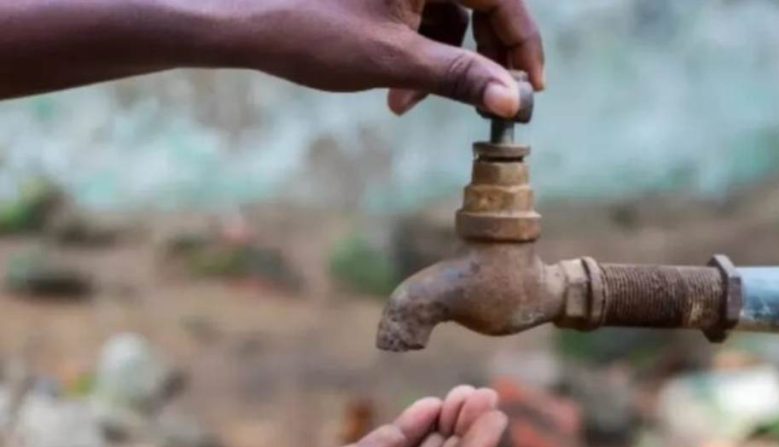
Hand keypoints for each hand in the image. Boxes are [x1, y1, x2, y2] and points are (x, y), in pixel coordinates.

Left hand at [250, 0, 543, 116]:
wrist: (246, 22)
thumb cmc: (313, 31)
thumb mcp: (395, 60)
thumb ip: (461, 77)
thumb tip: (513, 101)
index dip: (522, 45)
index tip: (531, 87)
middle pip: (483, 5)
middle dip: (480, 58)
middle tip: (485, 102)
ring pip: (452, 17)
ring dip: (442, 64)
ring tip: (406, 104)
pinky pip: (424, 18)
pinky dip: (419, 54)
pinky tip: (395, 90)